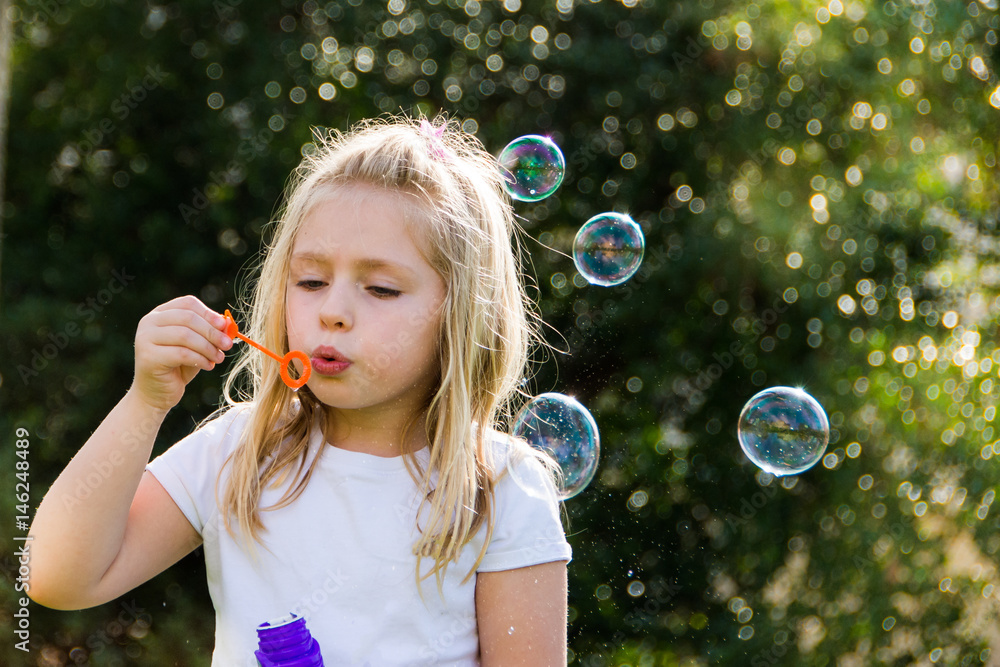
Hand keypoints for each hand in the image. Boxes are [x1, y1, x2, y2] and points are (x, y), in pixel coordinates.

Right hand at [128, 296, 233, 411]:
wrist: (156, 393)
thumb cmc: (178, 367)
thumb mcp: (196, 346)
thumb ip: (208, 333)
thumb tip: (227, 324)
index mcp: (160, 314)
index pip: (187, 304)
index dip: (208, 313)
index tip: (224, 325)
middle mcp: (149, 322)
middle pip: (188, 318)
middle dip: (212, 332)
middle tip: (227, 345)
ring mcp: (145, 338)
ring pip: (185, 335)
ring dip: (208, 347)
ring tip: (219, 358)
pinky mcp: (148, 356)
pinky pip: (181, 353)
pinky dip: (200, 359)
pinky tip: (208, 366)